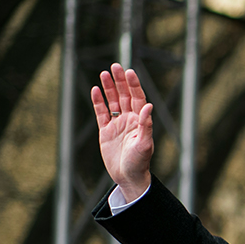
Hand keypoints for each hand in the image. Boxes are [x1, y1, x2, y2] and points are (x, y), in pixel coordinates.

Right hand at [91, 63, 153, 201]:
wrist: (128, 177)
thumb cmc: (139, 162)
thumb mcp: (144, 144)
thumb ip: (146, 125)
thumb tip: (149, 106)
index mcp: (141, 121)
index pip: (138, 98)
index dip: (134, 85)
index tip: (129, 72)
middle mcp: (130, 120)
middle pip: (125, 96)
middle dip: (120, 82)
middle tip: (115, 66)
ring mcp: (117, 124)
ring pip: (113, 101)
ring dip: (109, 88)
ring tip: (104, 73)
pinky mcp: (106, 131)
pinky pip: (101, 113)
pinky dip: (98, 102)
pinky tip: (95, 90)